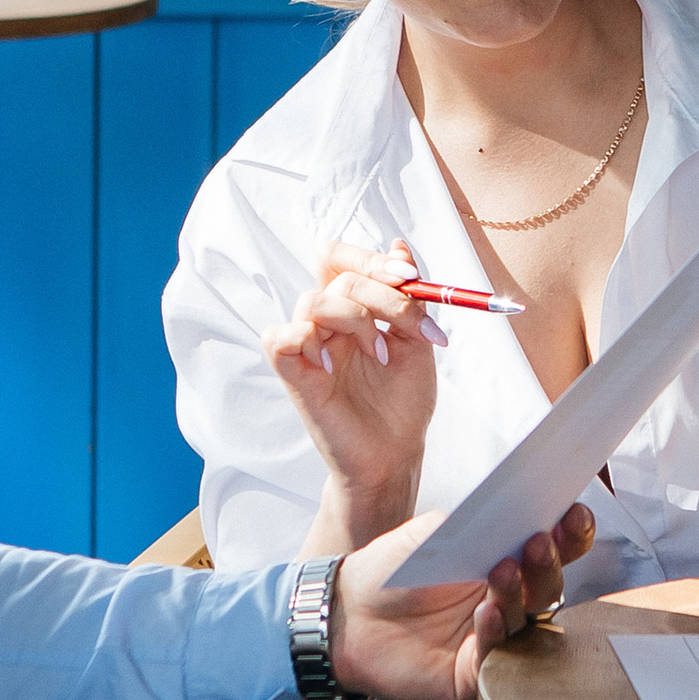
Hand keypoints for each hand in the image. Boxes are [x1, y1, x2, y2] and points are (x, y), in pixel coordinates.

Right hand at [264, 236, 442, 537]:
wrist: (396, 455)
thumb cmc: (403, 402)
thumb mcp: (418, 340)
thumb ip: (409, 295)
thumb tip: (400, 244)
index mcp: (352, 309)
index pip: (339, 259)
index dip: (371, 257)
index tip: (408, 275)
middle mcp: (326, 323)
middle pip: (338, 275)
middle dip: (385, 296)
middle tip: (413, 329)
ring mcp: (308, 348)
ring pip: (313, 301)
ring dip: (357, 319)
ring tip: (381, 355)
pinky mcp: (293, 375)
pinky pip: (280, 338)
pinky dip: (310, 341)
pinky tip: (335, 367)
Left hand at [329, 500, 596, 699]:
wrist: (344, 613)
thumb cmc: (389, 571)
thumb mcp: (434, 534)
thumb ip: (477, 523)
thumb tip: (518, 510)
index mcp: (502, 563)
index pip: (551, 550)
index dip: (569, 535)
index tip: (573, 514)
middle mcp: (505, 603)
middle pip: (548, 587)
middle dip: (550, 563)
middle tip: (539, 542)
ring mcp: (492, 640)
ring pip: (527, 621)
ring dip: (519, 594)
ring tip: (503, 571)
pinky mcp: (472, 675)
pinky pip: (495, 656)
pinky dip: (494, 632)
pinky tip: (486, 612)